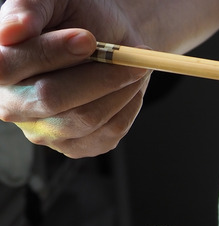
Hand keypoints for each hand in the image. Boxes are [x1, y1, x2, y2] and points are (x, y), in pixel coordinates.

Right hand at [0, 0, 149, 157]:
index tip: (87, 39)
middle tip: (129, 58)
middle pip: (50, 97)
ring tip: (133, 68)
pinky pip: (108, 134)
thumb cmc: (74, 17)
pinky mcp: (76, 146)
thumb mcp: (51, 0)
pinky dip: (127, 107)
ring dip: (118, 90)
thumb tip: (13, 31)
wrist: (107, 39)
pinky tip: (127, 89)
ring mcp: (44, 131)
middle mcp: (12, 105)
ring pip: (85, 118)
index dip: (50, 53)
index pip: (7, 67)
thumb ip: (27, 8)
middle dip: (96, 75)